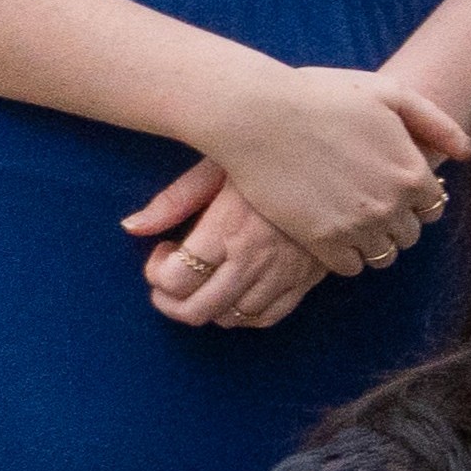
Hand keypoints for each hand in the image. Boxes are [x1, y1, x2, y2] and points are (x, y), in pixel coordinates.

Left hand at [126, 166, 321, 328]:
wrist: (339, 155)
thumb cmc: (270, 153)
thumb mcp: (217, 166)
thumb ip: (173, 200)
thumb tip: (131, 228)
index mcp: (228, 227)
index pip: (175, 278)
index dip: (156, 273)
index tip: (163, 250)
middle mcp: (256, 257)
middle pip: (198, 309)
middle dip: (170, 302)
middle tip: (169, 280)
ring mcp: (286, 271)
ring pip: (233, 317)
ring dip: (207, 307)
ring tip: (204, 282)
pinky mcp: (310, 276)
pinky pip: (269, 316)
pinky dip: (244, 315)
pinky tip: (236, 292)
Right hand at [190, 63, 469, 280]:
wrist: (258, 114)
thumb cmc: (322, 95)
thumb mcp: (390, 93)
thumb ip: (435, 122)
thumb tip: (467, 152)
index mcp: (413, 172)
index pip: (434, 206)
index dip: (415, 198)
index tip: (393, 188)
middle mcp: (391, 205)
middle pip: (410, 234)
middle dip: (396, 222)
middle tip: (370, 205)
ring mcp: (356, 226)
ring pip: (383, 255)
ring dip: (373, 242)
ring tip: (351, 222)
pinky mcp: (320, 241)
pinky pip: (348, 267)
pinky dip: (345, 256)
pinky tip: (331, 234)